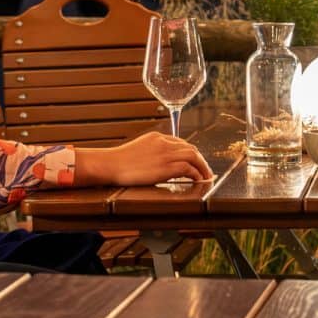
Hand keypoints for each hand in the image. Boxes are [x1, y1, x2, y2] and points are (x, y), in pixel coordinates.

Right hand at [75, 131, 212, 185]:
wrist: (110, 164)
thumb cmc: (119, 162)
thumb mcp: (138, 151)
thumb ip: (151, 153)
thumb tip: (158, 164)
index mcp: (157, 137)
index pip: (180, 143)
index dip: (190, 153)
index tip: (194, 162)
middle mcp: (164, 142)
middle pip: (190, 148)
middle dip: (200, 159)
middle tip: (205, 170)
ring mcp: (166, 153)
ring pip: (193, 155)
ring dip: (202, 167)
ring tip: (206, 176)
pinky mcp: (166, 166)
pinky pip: (188, 168)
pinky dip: (196, 174)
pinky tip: (198, 180)